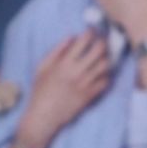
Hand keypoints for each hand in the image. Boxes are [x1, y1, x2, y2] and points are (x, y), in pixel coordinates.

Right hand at [18, 32, 110, 147]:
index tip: (92, 31)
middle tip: (102, 42)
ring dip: (106, 58)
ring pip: (105, 65)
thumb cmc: (40, 91)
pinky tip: (101, 74)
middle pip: (99, 50)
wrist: (44, 116)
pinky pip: (106, 81)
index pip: (84, 41)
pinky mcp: (90, 95)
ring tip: (102, 58)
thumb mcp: (42, 67)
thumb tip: (71, 37)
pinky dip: (106, 76)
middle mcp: (77, 71)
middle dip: (103, 42)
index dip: (91, 33)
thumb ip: (56, 51)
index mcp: (64, 63)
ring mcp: (85, 84)